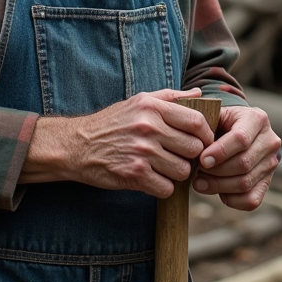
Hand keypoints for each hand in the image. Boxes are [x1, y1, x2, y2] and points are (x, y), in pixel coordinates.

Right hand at [20, 88, 215, 198]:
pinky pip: (166, 188)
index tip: (202, 142)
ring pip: (182, 171)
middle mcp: (149, 127)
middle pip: (194, 148)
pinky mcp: (133, 174)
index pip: (197, 122)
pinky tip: (153, 180)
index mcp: (153, 107)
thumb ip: (170, 97)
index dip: (205, 135)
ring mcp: (141, 152)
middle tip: (180, 157)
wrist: (76, 145)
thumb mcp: (139, 101)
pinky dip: (163, 188)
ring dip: (176, 174)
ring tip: (164, 168)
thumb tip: (199, 94)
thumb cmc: (112, 122)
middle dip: (191, 156)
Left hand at [193, 105, 281, 210]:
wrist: (235, 130)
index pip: (241, 139)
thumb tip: (196, 148)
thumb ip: (205, 127)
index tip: (202, 160)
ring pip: (245, 183)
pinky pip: (251, 200)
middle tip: (196, 172)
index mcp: (257, 119)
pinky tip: (217, 191)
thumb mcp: (215, 115)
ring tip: (200, 183)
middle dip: (216, 171)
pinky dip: (232, 200)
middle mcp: (269, 141)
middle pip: (244, 163)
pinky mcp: (267, 182)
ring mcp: (271, 163)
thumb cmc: (221, 123)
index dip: (220, 152)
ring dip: (218, 186)